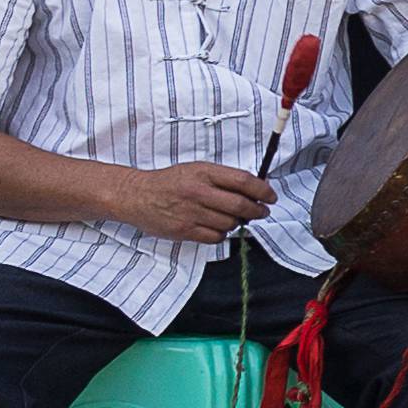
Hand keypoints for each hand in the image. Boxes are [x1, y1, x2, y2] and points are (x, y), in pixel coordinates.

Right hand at [122, 160, 273, 245]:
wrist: (136, 195)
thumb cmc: (170, 182)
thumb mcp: (197, 170)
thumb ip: (223, 178)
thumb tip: (255, 189)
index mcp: (204, 172)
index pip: (243, 181)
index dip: (263, 190)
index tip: (271, 196)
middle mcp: (198, 192)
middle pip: (241, 205)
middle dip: (258, 210)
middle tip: (262, 211)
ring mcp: (190, 213)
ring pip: (230, 223)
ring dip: (239, 223)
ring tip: (235, 218)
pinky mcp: (184, 230)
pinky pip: (215, 237)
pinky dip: (223, 234)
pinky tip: (219, 227)